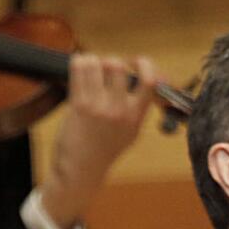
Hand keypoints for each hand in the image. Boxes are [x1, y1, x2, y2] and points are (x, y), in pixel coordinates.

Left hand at [41, 54, 156, 228]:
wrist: (83, 167)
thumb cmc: (106, 149)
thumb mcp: (131, 132)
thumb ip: (138, 108)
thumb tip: (145, 82)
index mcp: (137, 116)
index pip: (150, 81)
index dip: (144, 64)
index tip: (135, 63)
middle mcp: (120, 110)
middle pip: (117, 66)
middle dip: (111, 61)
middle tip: (105, 68)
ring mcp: (99, 107)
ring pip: (96, 64)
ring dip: (92, 61)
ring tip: (90, 69)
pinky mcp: (78, 106)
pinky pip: (78, 70)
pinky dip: (78, 62)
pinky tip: (78, 68)